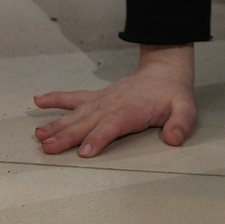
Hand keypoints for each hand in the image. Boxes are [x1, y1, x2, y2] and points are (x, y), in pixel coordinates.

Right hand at [34, 45, 196, 155]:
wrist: (165, 71)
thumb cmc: (173, 94)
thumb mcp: (186, 108)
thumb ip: (181, 123)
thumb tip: (173, 138)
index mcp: (132, 110)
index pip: (112, 126)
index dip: (98, 138)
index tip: (84, 152)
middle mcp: (112, 105)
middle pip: (87, 122)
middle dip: (67, 136)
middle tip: (49, 148)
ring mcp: (102, 100)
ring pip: (76, 113)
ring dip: (57, 124)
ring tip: (39, 135)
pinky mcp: (97, 97)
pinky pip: (73, 97)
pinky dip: (56, 99)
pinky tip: (38, 102)